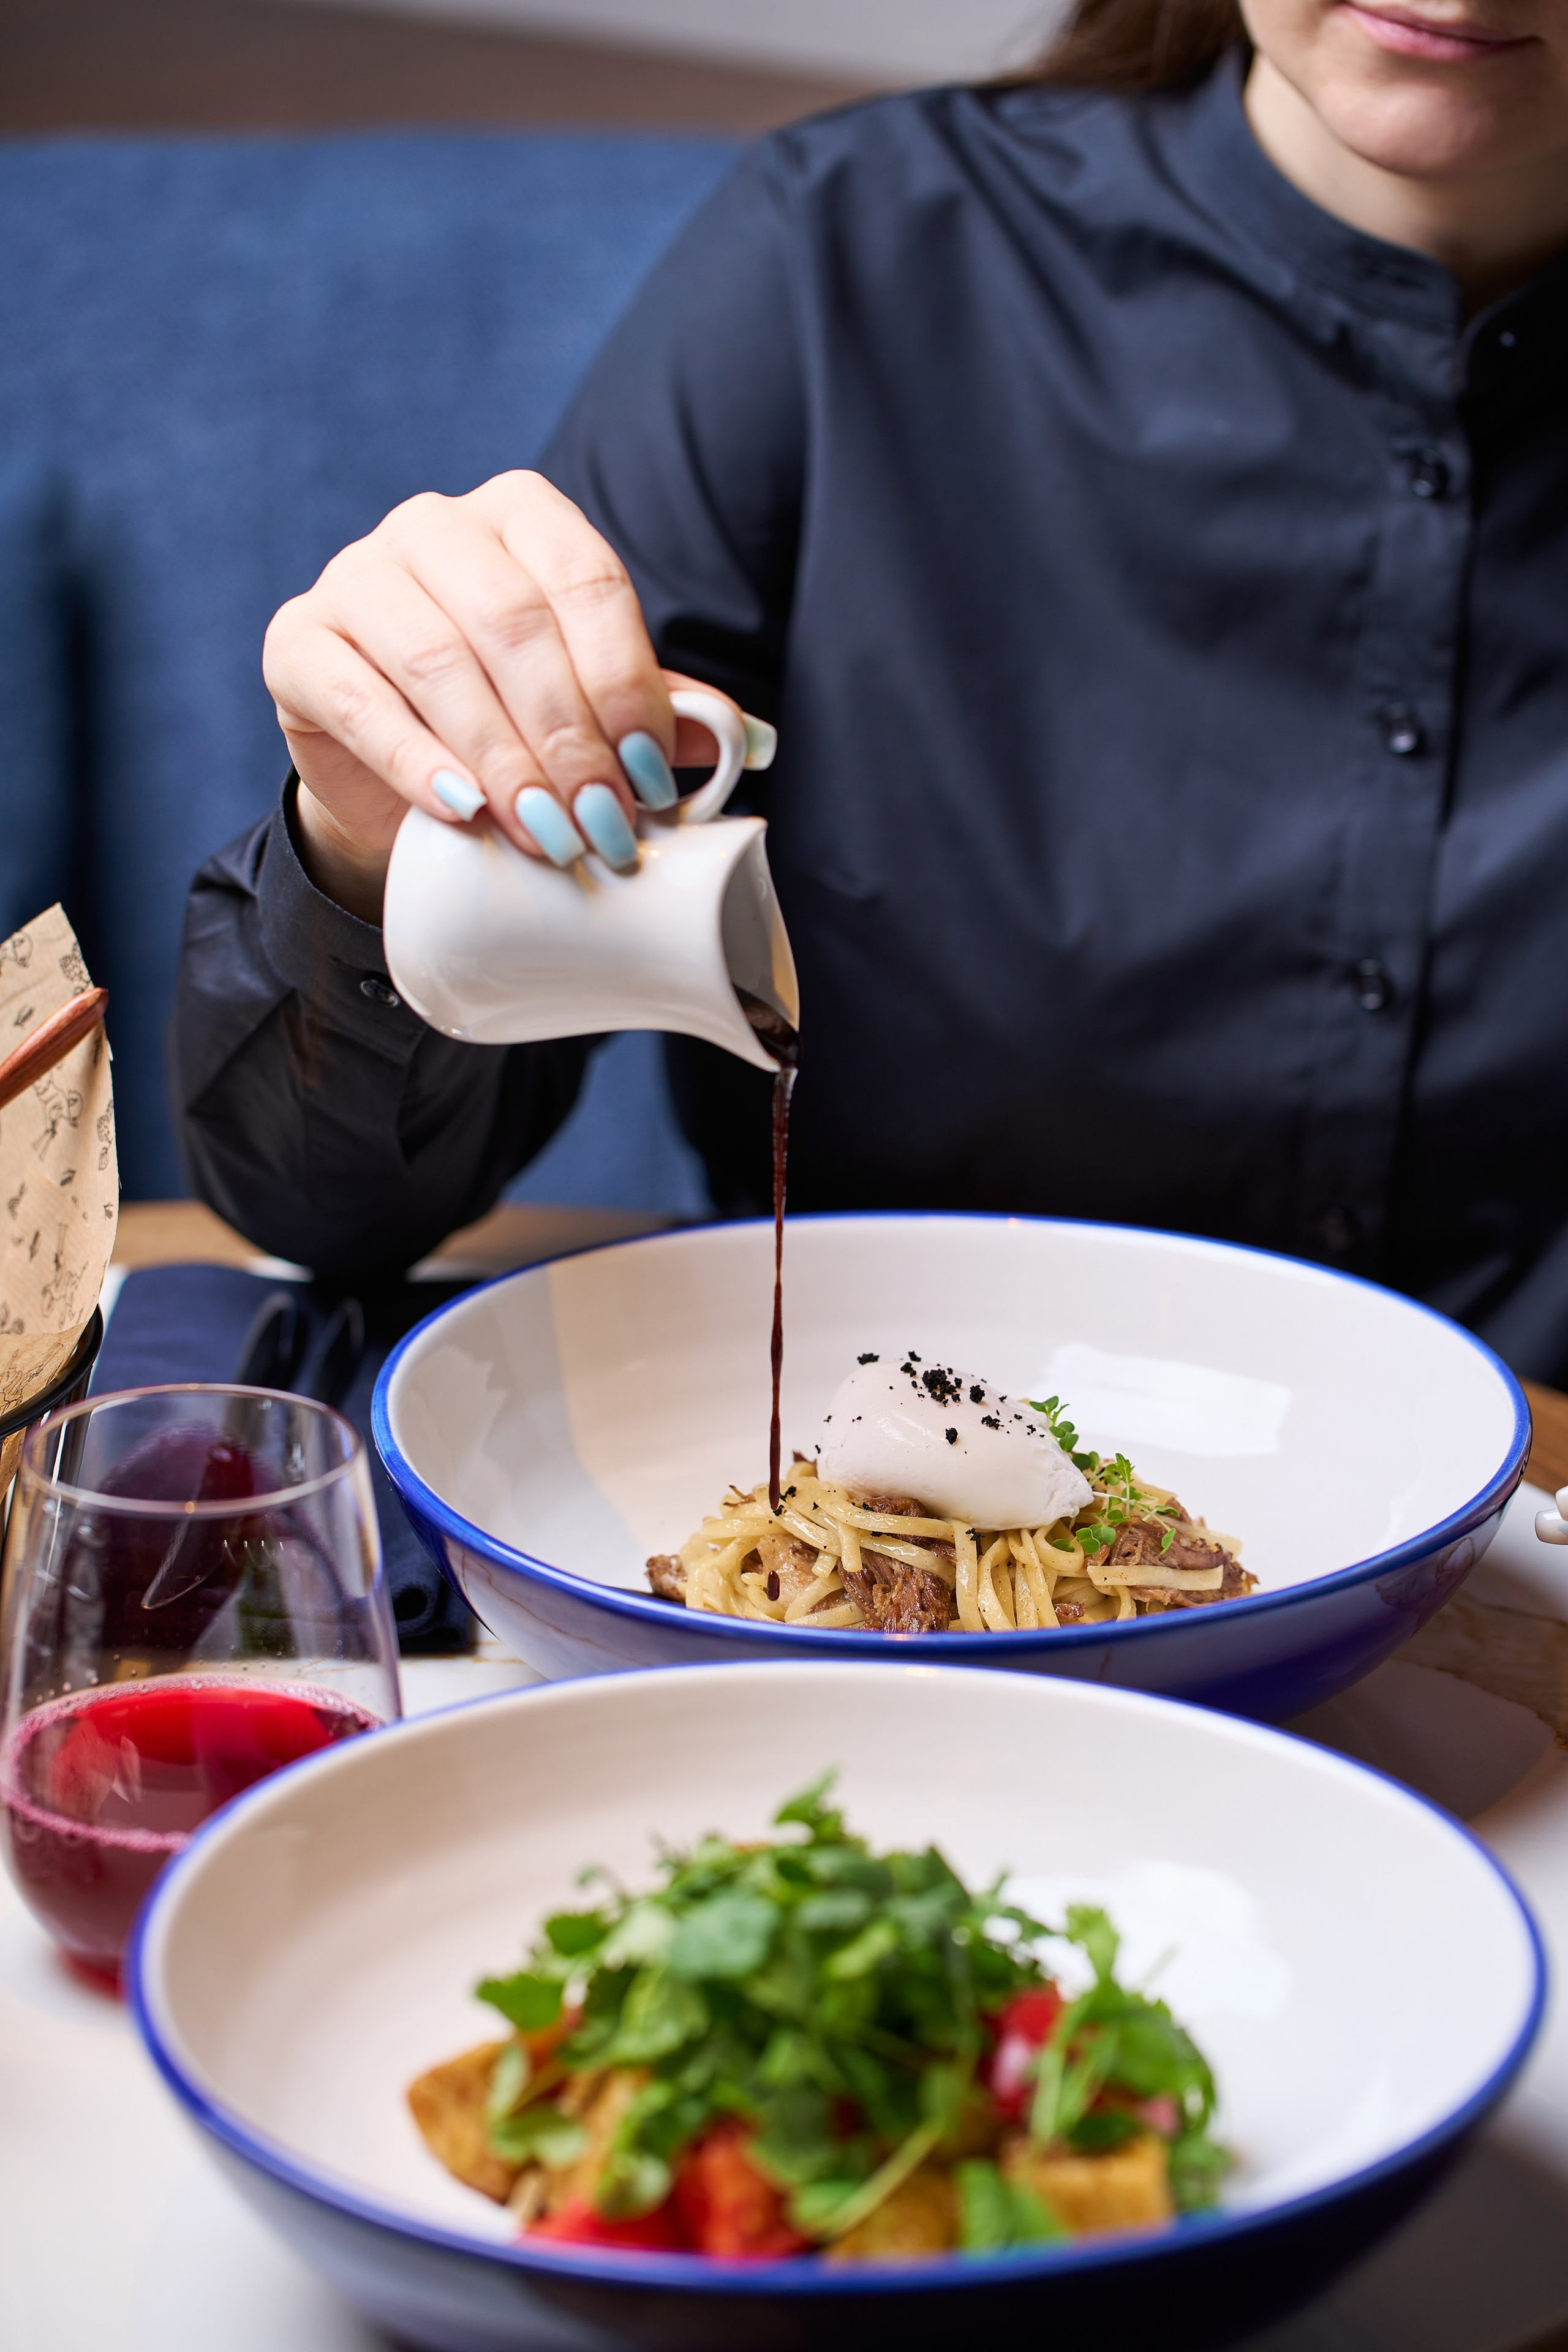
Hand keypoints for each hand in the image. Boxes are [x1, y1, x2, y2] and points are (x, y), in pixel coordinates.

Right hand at [262, 471, 748, 920]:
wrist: (398, 776)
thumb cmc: (511, 725)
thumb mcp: (588, 713)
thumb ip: (654, 711)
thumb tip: (750, 739)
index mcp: (521, 516)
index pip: (586, 580)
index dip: (623, 681)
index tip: (650, 774)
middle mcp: (434, 527)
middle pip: (513, 621)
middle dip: (566, 734)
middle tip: (600, 822)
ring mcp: (357, 576)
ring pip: (438, 659)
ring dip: (502, 758)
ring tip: (545, 834)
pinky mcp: (297, 641)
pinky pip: (359, 698)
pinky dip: (416, 760)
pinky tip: (462, 810)